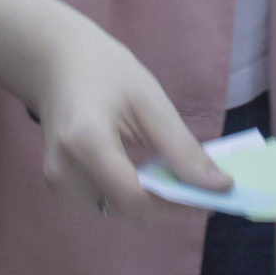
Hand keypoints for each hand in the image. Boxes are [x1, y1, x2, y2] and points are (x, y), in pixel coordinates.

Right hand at [0, 0, 229, 215]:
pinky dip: (130, 196)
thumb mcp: (150, 100)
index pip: (134, 197)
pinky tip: (143, 172)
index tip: (213, 200)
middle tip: (202, 188)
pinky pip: (104, 203)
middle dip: (168, 205)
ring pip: (117, 211)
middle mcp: (63, 171)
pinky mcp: (58, 187)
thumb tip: (219, 186)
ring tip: (173, 175)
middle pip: (126, 209)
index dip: (176, 206)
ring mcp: (56, 183)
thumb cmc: (105, 72)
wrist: (57, 63)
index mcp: (84, 142)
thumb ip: (182, 147)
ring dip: (150, 202)